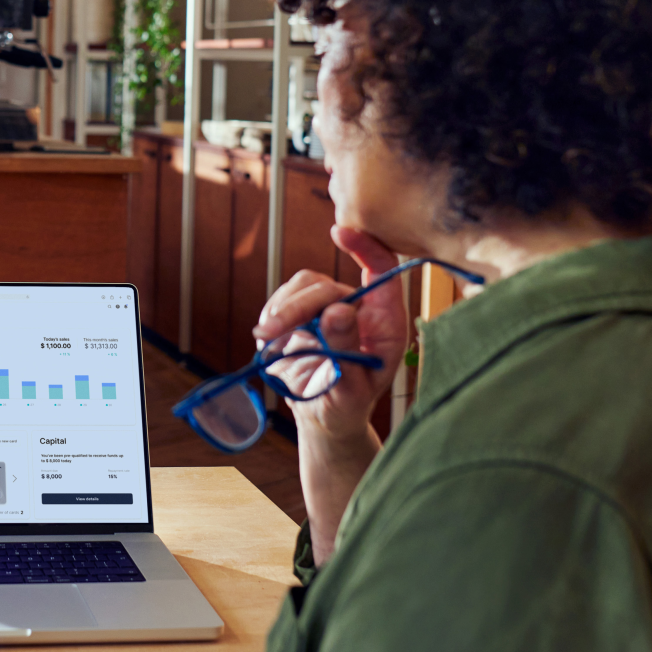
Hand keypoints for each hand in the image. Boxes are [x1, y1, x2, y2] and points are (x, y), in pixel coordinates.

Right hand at [250, 228, 415, 442]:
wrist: (323, 418)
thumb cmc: (347, 407)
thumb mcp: (352, 387)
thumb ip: (346, 349)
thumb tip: (338, 309)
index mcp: (383, 323)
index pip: (382, 269)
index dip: (365, 246)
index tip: (339, 233)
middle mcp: (358, 309)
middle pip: (328, 285)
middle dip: (299, 305)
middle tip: (273, 329)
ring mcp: (328, 309)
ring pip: (304, 287)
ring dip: (282, 309)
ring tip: (268, 336)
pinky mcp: (302, 314)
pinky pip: (284, 299)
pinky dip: (273, 314)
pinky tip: (269, 337)